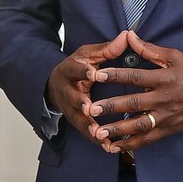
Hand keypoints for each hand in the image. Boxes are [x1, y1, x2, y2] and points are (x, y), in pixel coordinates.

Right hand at [46, 30, 128, 145]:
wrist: (56, 84)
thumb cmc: (78, 66)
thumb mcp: (89, 54)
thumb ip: (108, 48)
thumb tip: (126, 35)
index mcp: (70, 70)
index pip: (76, 70)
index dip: (84, 72)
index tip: (93, 73)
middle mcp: (67, 91)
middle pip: (73, 98)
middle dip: (80, 104)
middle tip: (89, 109)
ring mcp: (69, 108)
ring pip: (78, 119)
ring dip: (88, 127)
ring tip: (100, 135)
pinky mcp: (75, 121)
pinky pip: (85, 132)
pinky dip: (96, 140)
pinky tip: (109, 146)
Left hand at [88, 31, 182, 153]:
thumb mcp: (174, 56)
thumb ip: (149, 49)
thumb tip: (130, 36)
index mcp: (162, 78)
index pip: (135, 76)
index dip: (116, 75)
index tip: (98, 75)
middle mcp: (162, 99)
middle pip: (133, 103)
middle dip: (112, 106)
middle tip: (92, 108)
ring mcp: (165, 116)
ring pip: (138, 125)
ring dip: (117, 130)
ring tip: (98, 132)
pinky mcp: (167, 130)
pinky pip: (147, 139)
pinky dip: (131, 144)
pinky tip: (115, 147)